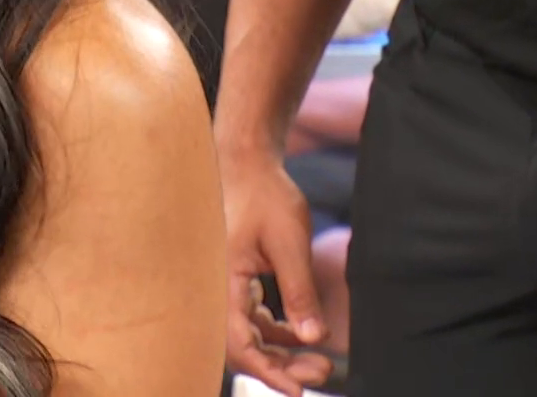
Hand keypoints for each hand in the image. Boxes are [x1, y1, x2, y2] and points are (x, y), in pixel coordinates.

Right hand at [219, 143, 333, 394]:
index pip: (237, 342)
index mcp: (221, 279)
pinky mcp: (233, 277)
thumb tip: (313, 338)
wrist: (247, 162)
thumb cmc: (263, 195)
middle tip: (321, 370)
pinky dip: (273, 331)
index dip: (266, 370)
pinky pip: (250, 316)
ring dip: (278, 350)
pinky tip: (300, 334)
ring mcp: (222, 283)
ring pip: (246, 333)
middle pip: (241, 344)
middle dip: (280, 365)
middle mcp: (215, 286)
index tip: (297, 387)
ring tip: (318, 359)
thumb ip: (300, 293)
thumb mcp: (289, 244)